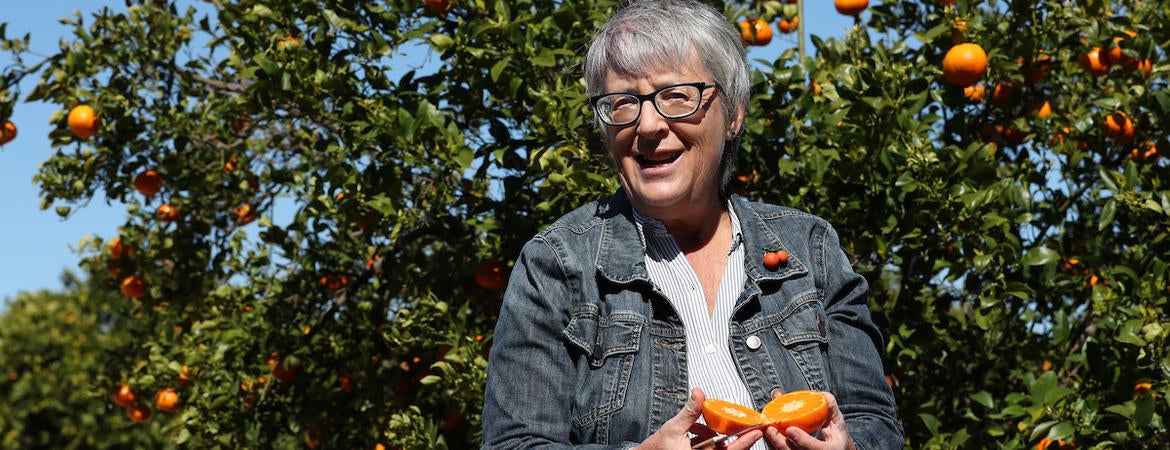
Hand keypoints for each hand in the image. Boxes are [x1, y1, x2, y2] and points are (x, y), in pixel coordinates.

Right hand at [635, 388, 762, 449]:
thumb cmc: (656, 449)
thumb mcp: (673, 428)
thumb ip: (689, 411)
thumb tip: (698, 394)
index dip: (746, 440)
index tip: (757, 431)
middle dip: (738, 438)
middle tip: (749, 426)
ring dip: (720, 440)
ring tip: (709, 428)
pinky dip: (710, 443)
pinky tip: (701, 434)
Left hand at [762, 391, 854, 449]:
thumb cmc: (836, 439)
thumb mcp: (838, 423)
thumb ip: (829, 407)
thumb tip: (819, 394)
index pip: (814, 448)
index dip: (802, 440)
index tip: (790, 429)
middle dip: (779, 441)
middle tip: (770, 427)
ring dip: (772, 441)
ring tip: (766, 427)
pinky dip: (771, 442)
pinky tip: (768, 432)